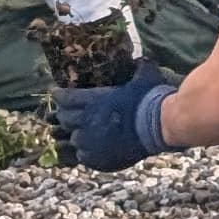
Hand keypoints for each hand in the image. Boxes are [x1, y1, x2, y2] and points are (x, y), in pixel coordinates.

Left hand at [55, 71, 171, 172]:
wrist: (161, 126)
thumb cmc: (151, 100)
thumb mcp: (145, 77)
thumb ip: (139, 67)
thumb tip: (140, 59)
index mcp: (93, 101)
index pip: (65, 98)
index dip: (60, 96)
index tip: (58, 94)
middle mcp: (86, 122)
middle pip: (64, 119)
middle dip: (64, 115)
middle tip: (66, 113)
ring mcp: (90, 142)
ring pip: (70, 139)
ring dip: (73, 135)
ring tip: (78, 134)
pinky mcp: (97, 159)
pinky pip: (81, 156)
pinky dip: (84, 152)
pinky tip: (90, 149)